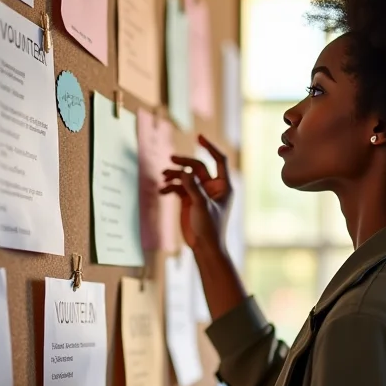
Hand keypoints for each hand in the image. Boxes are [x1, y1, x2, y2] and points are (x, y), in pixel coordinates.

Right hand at [160, 134, 231, 253]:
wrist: (205, 248)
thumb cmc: (210, 228)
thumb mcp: (202, 206)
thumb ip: (194, 187)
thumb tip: (185, 170)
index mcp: (223, 186)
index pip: (219, 160)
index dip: (210, 147)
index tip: (198, 137)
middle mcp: (213, 187)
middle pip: (197, 167)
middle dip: (184, 162)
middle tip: (171, 160)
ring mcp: (200, 193)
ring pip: (186, 176)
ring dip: (175, 175)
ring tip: (163, 177)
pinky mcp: (190, 200)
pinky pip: (179, 187)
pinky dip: (171, 187)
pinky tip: (162, 190)